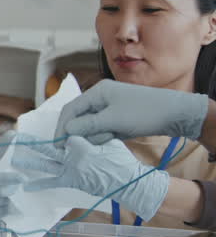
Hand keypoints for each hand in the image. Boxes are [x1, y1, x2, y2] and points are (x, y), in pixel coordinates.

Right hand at [0, 163, 24, 223]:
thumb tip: (12, 140)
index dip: (9, 178)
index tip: (24, 178)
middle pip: (0, 193)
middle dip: (13, 188)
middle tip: (18, 183)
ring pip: (4, 203)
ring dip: (10, 197)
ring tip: (7, 191)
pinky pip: (4, 212)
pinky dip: (8, 206)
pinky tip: (3, 201)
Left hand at [14, 137, 169, 220]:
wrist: (128, 183)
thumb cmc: (122, 161)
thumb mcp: (110, 141)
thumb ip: (94, 134)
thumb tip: (84, 127)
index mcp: (82, 144)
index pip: (67, 135)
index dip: (66, 133)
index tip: (65, 130)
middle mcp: (72, 158)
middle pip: (49, 147)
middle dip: (32, 142)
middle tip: (16, 137)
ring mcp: (71, 170)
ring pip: (47, 164)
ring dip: (30, 161)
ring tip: (14, 158)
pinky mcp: (72, 182)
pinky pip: (53, 184)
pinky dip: (39, 185)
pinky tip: (25, 186)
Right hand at [56, 80, 208, 143]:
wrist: (176, 114)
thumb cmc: (145, 112)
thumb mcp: (113, 120)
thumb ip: (87, 125)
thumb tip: (67, 131)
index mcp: (97, 92)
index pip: (71, 109)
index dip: (63, 127)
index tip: (59, 145)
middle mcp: (101, 98)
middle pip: (80, 118)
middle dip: (84, 132)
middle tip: (91, 142)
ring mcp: (110, 108)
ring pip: (92, 126)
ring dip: (98, 135)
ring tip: (113, 136)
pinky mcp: (118, 117)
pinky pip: (104, 128)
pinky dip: (107, 135)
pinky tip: (117, 136)